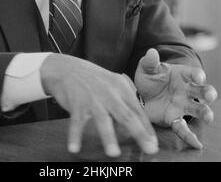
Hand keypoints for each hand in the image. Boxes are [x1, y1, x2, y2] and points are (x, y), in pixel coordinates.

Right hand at [40, 54, 158, 157]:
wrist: (66, 67)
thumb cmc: (92, 79)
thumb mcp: (112, 84)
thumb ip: (124, 101)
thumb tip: (138, 123)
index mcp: (121, 87)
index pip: (137, 110)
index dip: (147, 128)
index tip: (154, 144)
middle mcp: (109, 93)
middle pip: (126, 115)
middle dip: (139, 133)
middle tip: (149, 149)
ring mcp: (92, 98)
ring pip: (102, 119)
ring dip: (108, 137)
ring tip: (114, 153)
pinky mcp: (76, 103)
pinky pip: (76, 122)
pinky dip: (75, 135)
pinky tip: (74, 148)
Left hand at [134, 48, 216, 148]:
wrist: (140, 94)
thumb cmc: (148, 78)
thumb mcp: (146, 68)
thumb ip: (149, 61)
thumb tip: (151, 52)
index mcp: (181, 75)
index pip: (193, 73)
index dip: (197, 75)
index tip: (199, 77)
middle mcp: (186, 90)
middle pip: (201, 91)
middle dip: (207, 93)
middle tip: (209, 96)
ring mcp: (182, 105)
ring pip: (197, 109)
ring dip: (205, 113)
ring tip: (208, 117)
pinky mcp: (174, 119)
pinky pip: (183, 128)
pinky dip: (189, 136)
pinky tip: (196, 143)